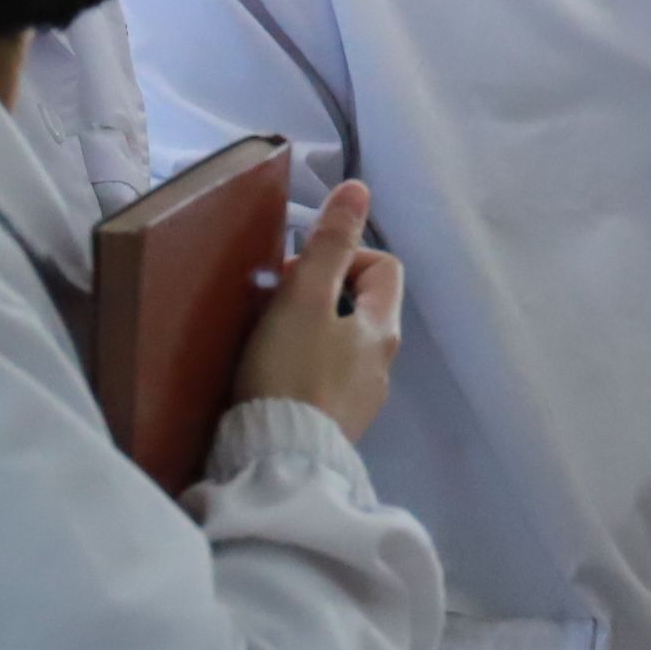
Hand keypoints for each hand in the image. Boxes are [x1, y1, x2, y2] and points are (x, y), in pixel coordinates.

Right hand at [231, 181, 403, 442]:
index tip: (298, 273)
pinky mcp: (335, 426)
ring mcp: (362, 399)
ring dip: (309, 333)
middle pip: (360, 307)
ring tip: (267, 342)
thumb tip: (359, 188)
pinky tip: (271, 380)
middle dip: (320, 295)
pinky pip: (325, 381)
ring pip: (342, 345)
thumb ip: (329, 244)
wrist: (278, 461)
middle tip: (274, 306)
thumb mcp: (305, 298)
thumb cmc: (290, 372)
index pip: (383, 267)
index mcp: (382, 328)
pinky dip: (303, 369)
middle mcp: (383, 363)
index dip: (344, 256)